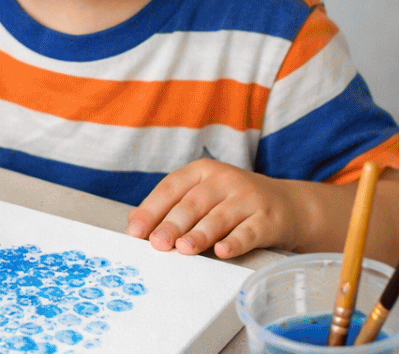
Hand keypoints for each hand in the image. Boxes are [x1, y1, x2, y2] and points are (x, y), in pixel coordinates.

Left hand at [126, 158, 297, 258]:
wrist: (288, 205)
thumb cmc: (233, 203)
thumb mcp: (203, 196)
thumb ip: (171, 206)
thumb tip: (134, 222)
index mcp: (201, 171)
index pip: (171, 188)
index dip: (151, 209)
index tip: (135, 230)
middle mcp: (224, 180)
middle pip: (192, 204)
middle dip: (172, 224)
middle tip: (157, 243)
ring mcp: (248, 198)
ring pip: (218, 218)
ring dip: (199, 234)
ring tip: (183, 249)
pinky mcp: (268, 218)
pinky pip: (249, 231)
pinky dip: (235, 242)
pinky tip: (222, 251)